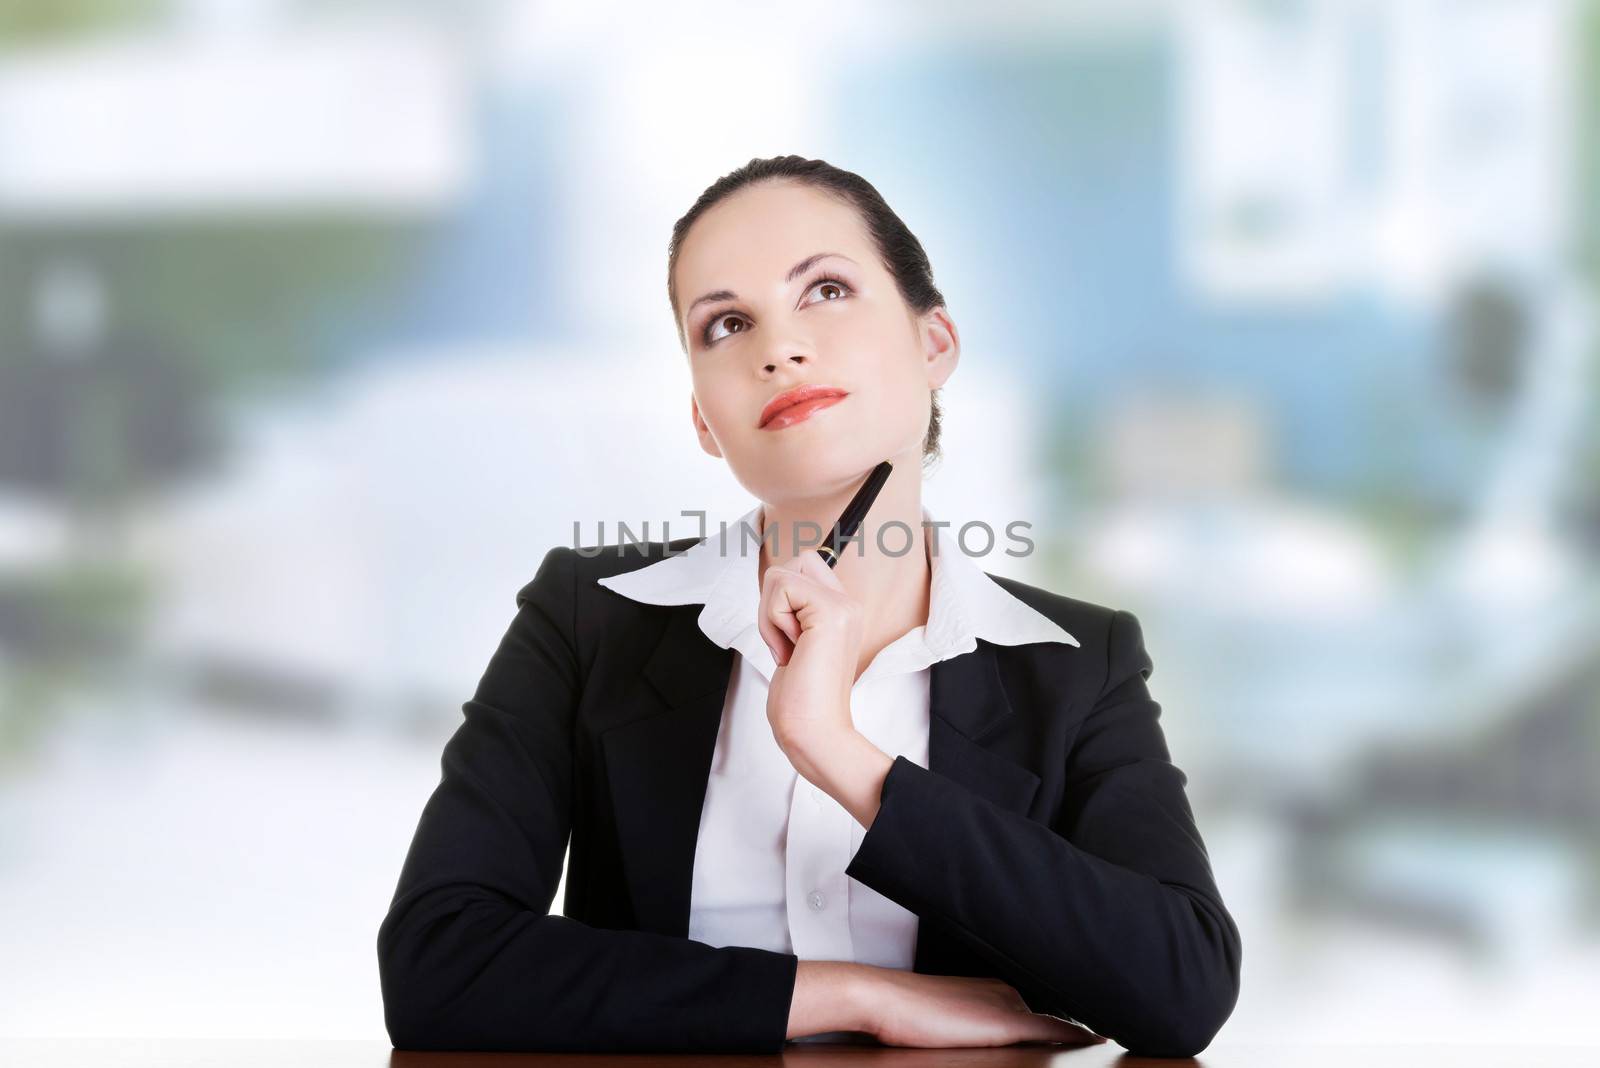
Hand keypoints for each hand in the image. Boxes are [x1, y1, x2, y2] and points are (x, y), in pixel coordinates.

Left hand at [758, 549, 863, 751]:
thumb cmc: (801, 701)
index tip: (786, 635)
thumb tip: (774, 582)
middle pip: (795, 561)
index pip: (807, 565)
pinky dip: (772, 620)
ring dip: (769, 614)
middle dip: (773, 599)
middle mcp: (848, 604)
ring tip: (788, 649)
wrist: (814, 731)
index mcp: (842, 611)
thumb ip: (794, 614)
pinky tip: (790, 651)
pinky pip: (781, 588)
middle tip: (784, 640)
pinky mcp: (830, 612)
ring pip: (781, 574)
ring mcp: (842, 606)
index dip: (782, 594)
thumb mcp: (795, 645)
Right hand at [858, 968, 1105, 1048]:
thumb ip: (970, 1021)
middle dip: (1076, 1025)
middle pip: (1049, 1015)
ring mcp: (1008, 1005)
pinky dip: (1077, 1036)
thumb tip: (978, 1032)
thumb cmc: (905, 1011)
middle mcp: (1006, 992)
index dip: (1063, 1021)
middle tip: (1106, 1033)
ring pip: (1055, 1022)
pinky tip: (1097, 1041)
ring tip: (1105, 1037)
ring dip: (1078, 1032)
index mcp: (994, 989)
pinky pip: (1053, 1031)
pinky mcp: (1006, 1023)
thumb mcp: (943, 1014)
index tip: (1086, 1029)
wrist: (886, 998)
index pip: (1036, 1009)